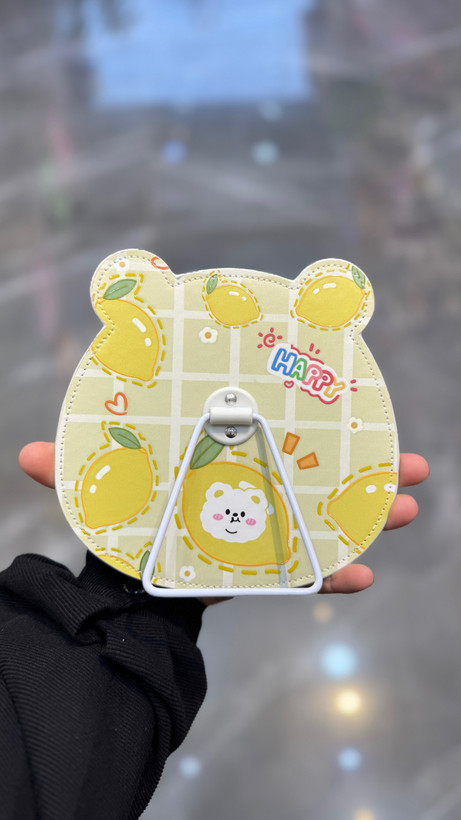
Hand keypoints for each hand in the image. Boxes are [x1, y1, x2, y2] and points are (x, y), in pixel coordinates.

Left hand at [19, 443, 428, 596]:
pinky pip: (305, 572)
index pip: (277, 435)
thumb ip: (69, 470)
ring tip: (408, 504)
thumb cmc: (123, 523)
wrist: (126, 589)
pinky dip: (334, 574)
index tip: (353, 403)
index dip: (316, 422)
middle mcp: (252, 488)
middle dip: (366, 467)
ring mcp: (261, 528)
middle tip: (409, 461)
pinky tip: (365, 575)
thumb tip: (24, 454)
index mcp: (225, 460)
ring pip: (326, 518)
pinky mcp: (261, 569)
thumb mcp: (104, 489)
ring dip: (369, 514)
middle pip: (318, 472)